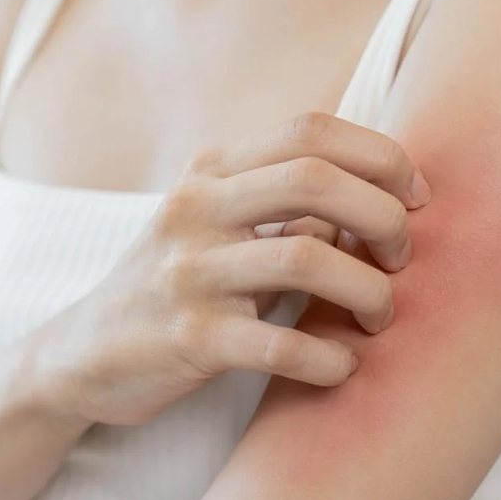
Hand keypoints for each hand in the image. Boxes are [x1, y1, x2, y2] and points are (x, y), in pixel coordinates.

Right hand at [31, 112, 430, 425]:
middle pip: (315, 179)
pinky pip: (280, 346)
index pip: (310, 131)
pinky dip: (330, 359)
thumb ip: (287, 206)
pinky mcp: (187, 339)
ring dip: (369, 290)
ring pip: (307, 258)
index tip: (415, 198)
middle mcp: (196, 209)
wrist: (85, 352)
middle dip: (384, 217)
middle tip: (402, 258)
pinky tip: (343, 368)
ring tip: (378, 317)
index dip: (380, 155)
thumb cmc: (178, 284)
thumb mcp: (219, 224)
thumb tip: (378, 204)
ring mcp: (188, 273)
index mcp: (212, 172)